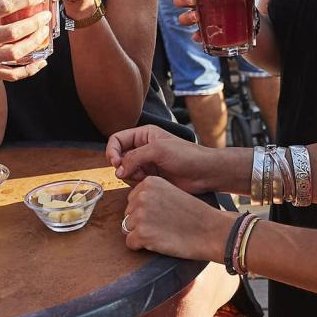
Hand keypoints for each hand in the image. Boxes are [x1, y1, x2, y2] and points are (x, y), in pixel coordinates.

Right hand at [107, 124, 236, 193]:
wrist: (204, 173)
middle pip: (119, 156)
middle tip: (130, 172)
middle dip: (121, 165)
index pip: (117, 139)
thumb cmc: (187, 156)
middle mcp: (143, 147)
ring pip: (125, 170)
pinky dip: (137, 182)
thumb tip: (118, 170)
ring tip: (144, 175)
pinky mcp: (151, 177)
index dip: (112, 151)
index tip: (116, 163)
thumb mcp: (158, 149)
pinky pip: (135, 180)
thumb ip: (135, 157)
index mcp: (144, 134)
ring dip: (131, 175)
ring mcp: (146, 163)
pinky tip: (149, 181)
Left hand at [121, 176, 234, 261]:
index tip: (164, 214)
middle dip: (142, 223)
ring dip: (142, 234)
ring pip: (128, 229)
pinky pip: (130, 243)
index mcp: (149, 183)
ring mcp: (140, 215)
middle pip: (128, 215)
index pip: (133, 200)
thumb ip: (151, 195)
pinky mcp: (142, 234)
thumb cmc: (193, 214)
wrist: (210, 230)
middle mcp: (142, 195)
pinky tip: (159, 242)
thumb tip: (131, 208)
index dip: (147, 211)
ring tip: (163, 233)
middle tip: (164, 225)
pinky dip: (141, 246)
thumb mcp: (171, 193)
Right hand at [171, 0, 266, 36]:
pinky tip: (200, 36)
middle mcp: (197, 3)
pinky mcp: (204, 32)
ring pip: (183, 17)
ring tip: (197, 16)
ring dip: (187, 16)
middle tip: (193, 0)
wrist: (247, 20)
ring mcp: (199, 18)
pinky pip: (196, 35)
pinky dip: (197, 35)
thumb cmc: (239, 0)